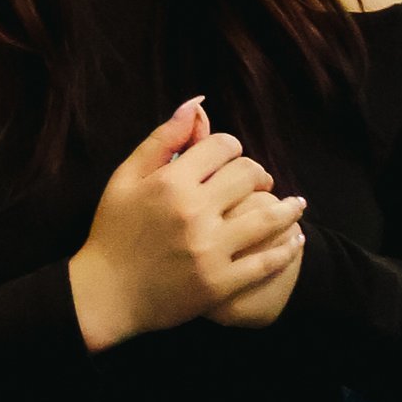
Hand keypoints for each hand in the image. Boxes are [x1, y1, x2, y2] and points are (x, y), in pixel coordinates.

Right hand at [67, 98, 305, 350]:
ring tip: (297, 205)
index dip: (231, 148)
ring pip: (268, 217)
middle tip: (262, 182)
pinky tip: (295, 240)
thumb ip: (162, 139)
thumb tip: (197, 105)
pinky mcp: (219, 284)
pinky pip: (265, 262)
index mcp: (171, 182)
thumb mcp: (125, 178)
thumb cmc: (113, 233)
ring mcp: (210, 250)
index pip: (224, 146)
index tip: (231, 158)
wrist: (105, 296)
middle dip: (258, 174)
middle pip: (249, 176)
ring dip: (289, 208)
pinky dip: (286, 249)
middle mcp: (194, 212)